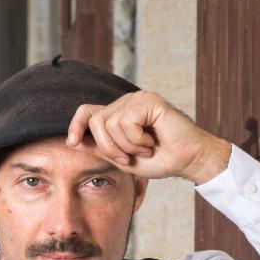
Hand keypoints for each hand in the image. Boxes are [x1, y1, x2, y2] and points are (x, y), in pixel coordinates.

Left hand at [66, 89, 230, 183]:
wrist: (187, 160)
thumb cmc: (160, 159)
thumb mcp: (122, 159)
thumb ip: (99, 149)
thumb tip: (73, 142)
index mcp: (118, 115)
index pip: (87, 112)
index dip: (76, 125)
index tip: (72, 142)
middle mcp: (126, 103)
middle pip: (96, 122)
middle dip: (108, 148)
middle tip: (128, 158)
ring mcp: (137, 99)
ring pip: (110, 124)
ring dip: (127, 146)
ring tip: (145, 148)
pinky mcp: (149, 101)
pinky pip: (127, 122)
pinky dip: (137, 140)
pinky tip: (151, 141)